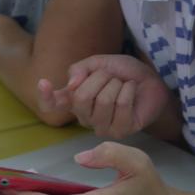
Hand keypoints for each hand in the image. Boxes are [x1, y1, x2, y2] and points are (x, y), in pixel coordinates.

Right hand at [37, 54, 171, 137]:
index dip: (46, 95)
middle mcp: (84, 116)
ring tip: (123, 84)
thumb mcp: (100, 62)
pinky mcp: (120, 131)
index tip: (43, 82)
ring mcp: (101, 127)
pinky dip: (129, 90)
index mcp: (74, 99)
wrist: (151, 81)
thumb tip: (71, 85)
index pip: (53, 104)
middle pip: (81, 98)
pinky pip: (121, 105)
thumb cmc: (122, 73)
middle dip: (99, 78)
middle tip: (110, 75)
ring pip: (103, 101)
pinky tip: (132, 91)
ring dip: (116, 84)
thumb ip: (81, 69)